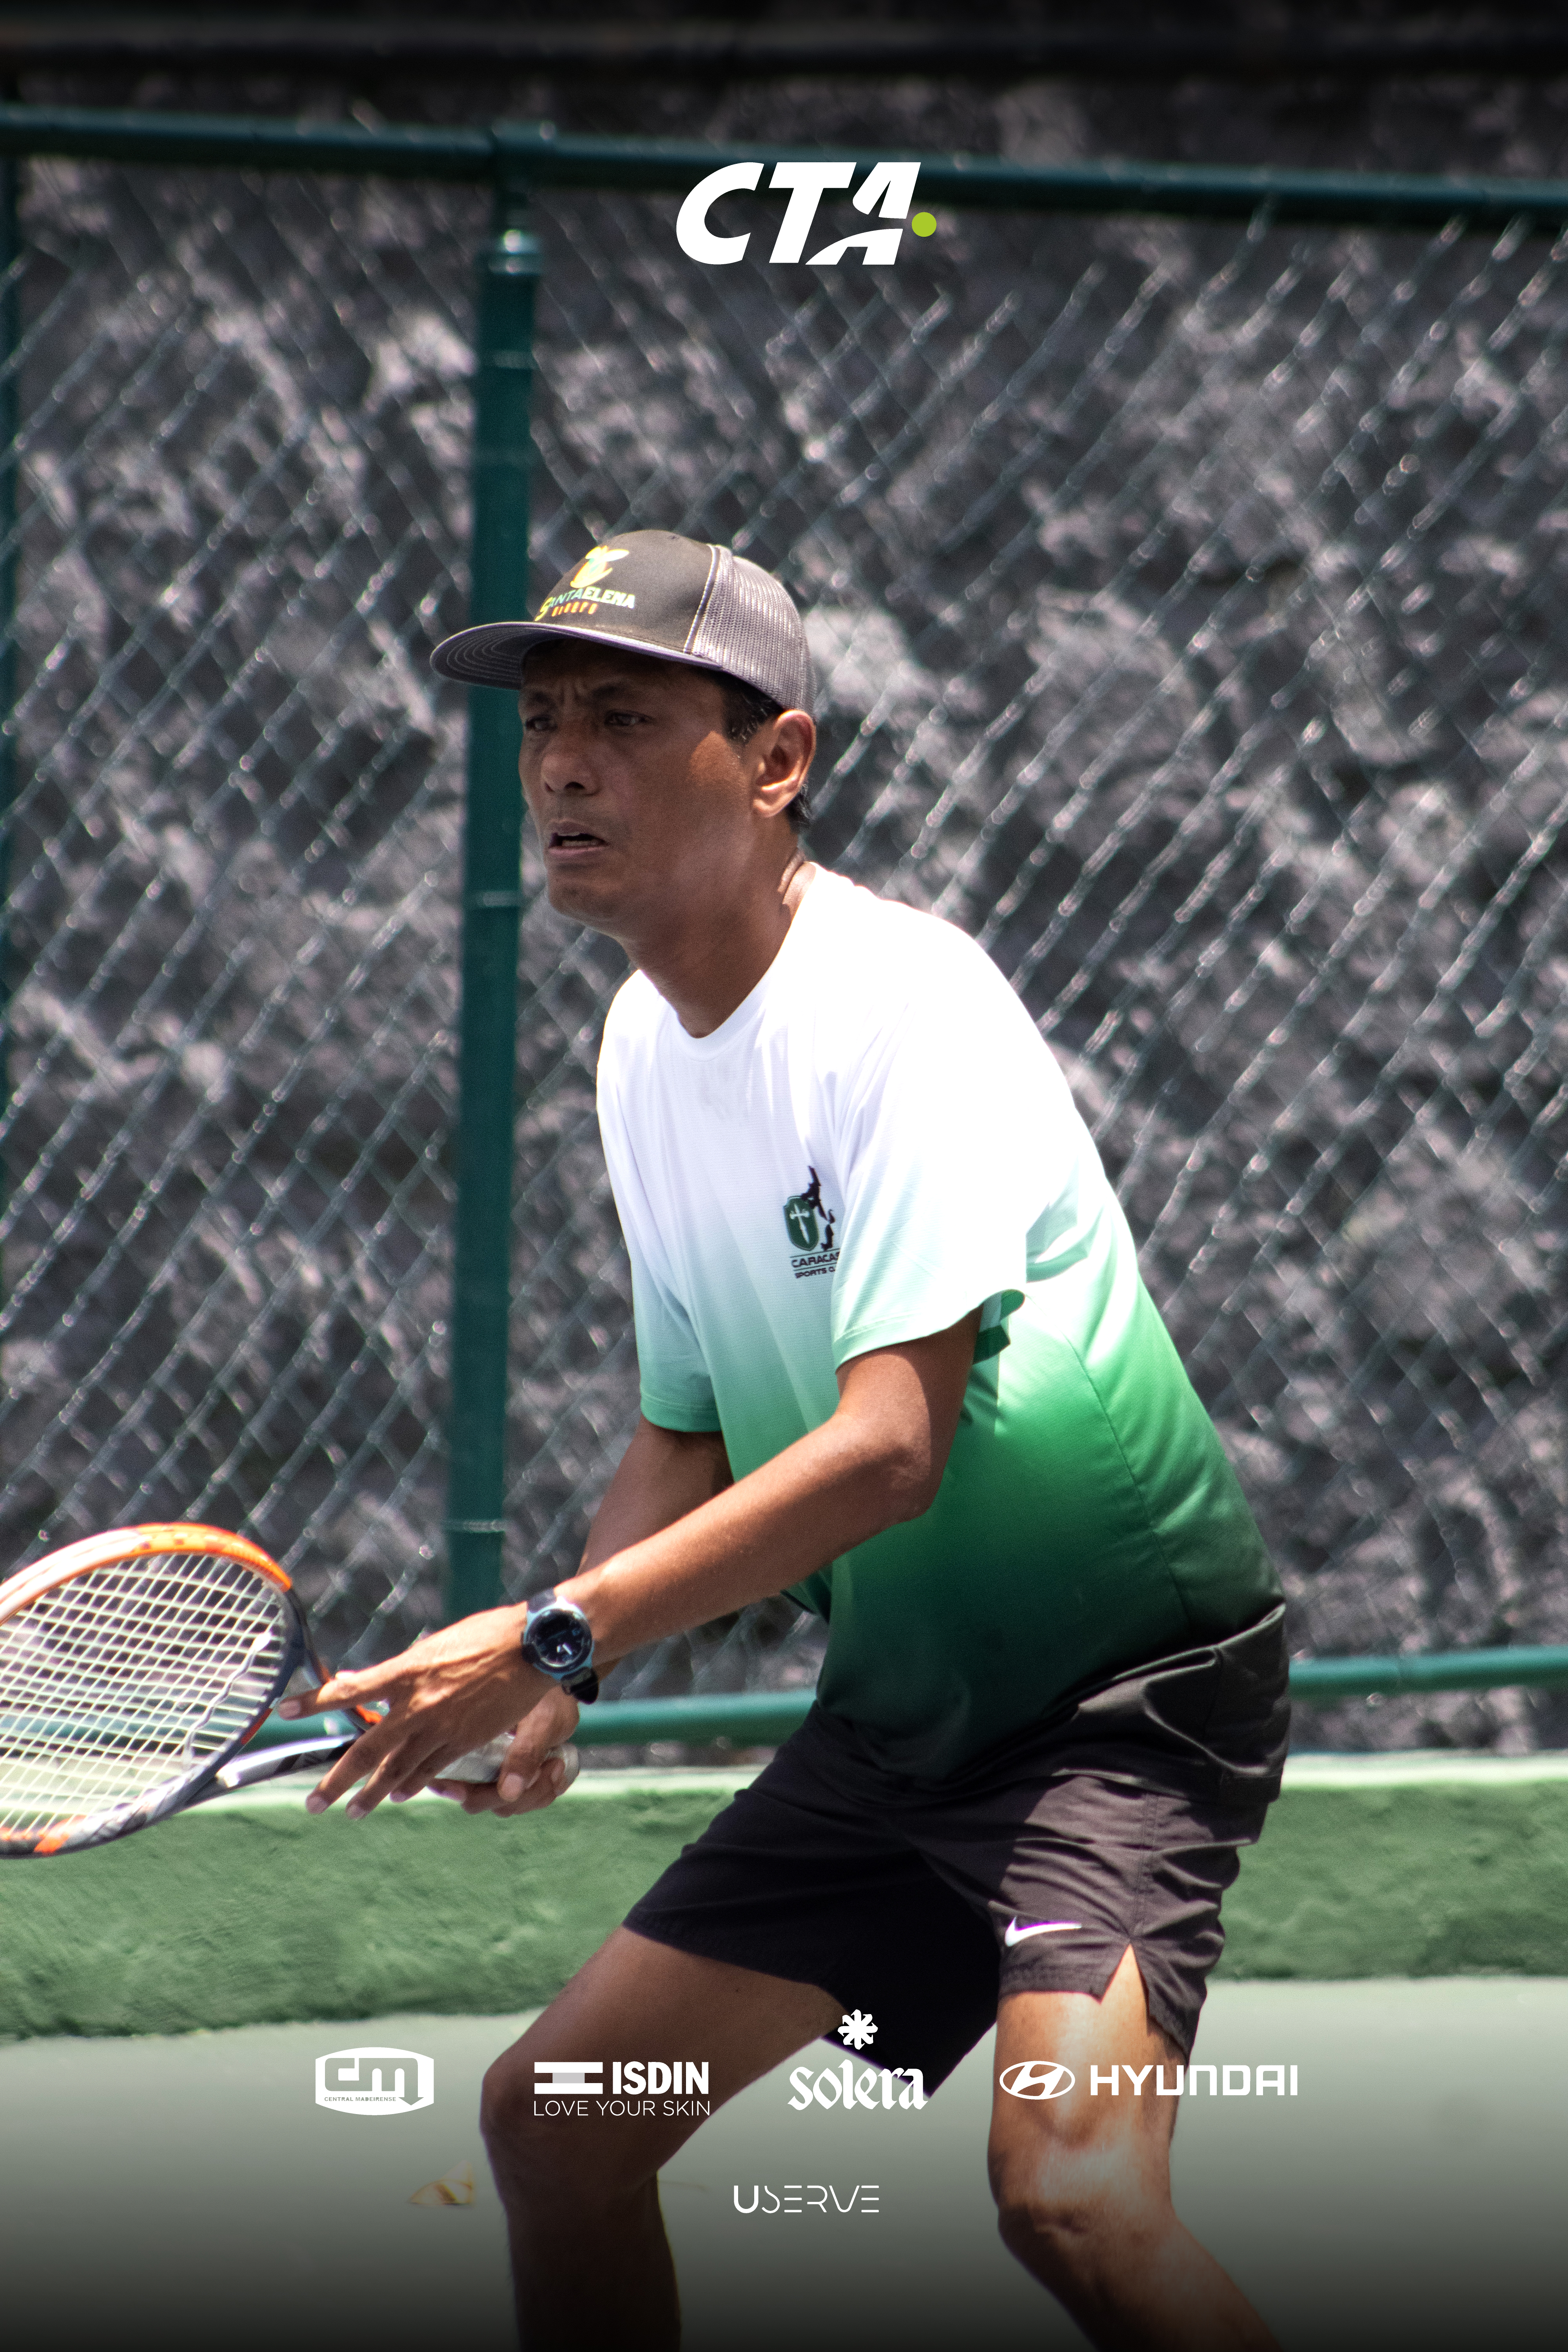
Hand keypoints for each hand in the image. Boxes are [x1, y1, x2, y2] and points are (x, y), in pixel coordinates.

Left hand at [278, 1604, 552, 1818]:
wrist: (532, 1647)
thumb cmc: (485, 1635)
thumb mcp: (434, 1645)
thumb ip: (399, 1669)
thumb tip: (360, 1679)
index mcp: (406, 1671)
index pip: (348, 1689)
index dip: (313, 1700)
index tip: (284, 1709)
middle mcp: (416, 1704)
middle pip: (366, 1750)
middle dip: (336, 1781)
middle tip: (313, 1805)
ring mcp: (440, 1726)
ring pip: (397, 1769)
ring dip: (372, 1794)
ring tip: (353, 1812)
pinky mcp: (464, 1740)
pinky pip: (431, 1768)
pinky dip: (413, 1783)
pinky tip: (401, 1795)